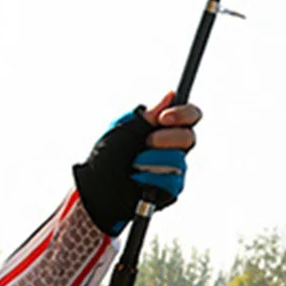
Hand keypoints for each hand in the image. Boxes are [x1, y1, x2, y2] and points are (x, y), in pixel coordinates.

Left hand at [73, 93, 202, 234]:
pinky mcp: (170, 188)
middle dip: (169, 138)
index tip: (164, 118)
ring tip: (135, 164)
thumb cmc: (106, 159)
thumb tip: (170, 95)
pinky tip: (138, 178)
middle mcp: (172, 147)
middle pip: (189, 137)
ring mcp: (172, 168)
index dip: (183, 114)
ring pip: (179, 160)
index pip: (189, 116)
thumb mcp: (123, 131)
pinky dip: (152, 178)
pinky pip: (172, 181)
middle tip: (148, 141)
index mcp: (163, 129)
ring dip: (154, 160)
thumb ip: (148, 116)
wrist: (96, 190)